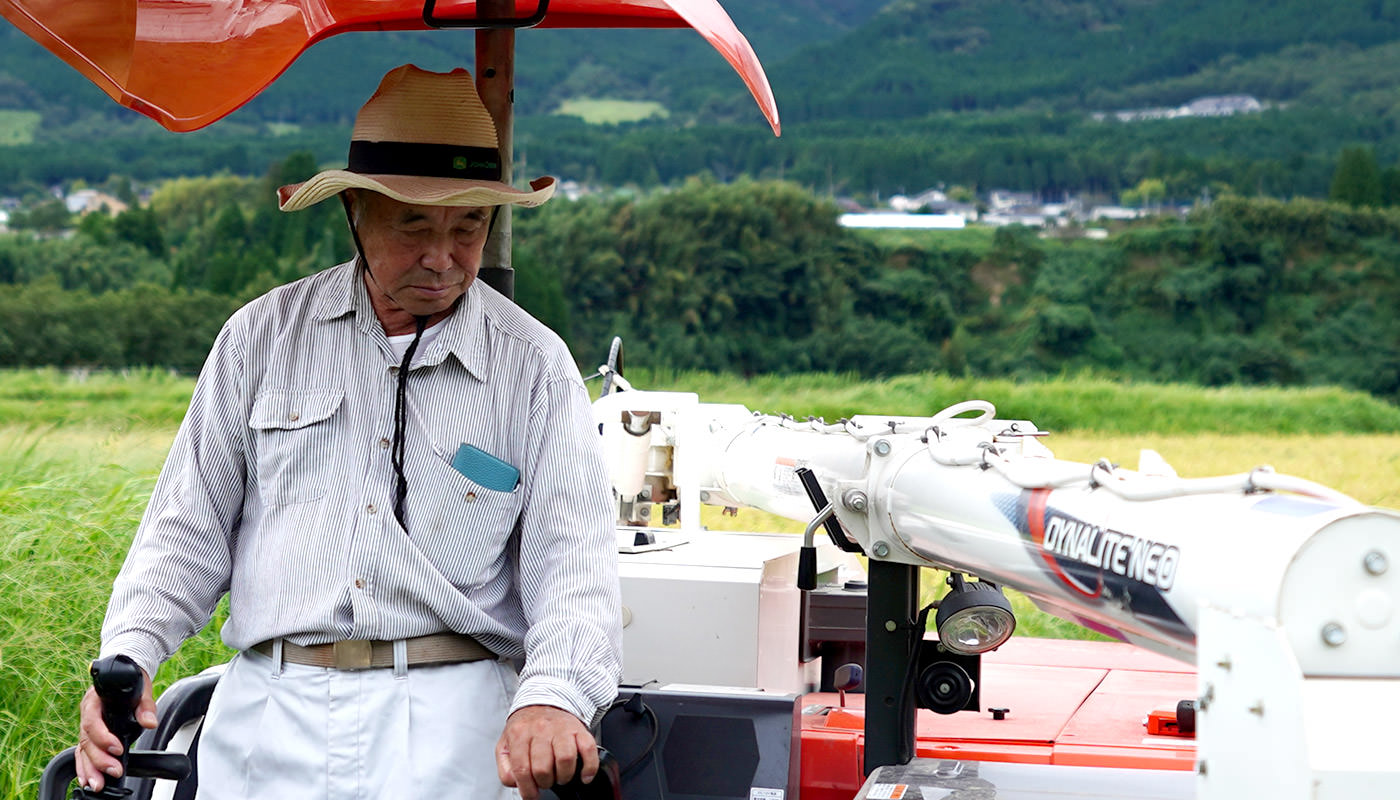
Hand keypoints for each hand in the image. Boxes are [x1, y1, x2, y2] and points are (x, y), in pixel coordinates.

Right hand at [75, 667, 156, 792]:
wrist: (126, 674)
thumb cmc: (132, 681)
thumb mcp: (141, 689)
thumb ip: (145, 706)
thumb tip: (150, 722)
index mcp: (95, 701)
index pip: (93, 722)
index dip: (103, 737)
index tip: (117, 749)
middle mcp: (87, 714)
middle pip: (87, 740)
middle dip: (99, 760)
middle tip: (113, 772)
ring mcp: (86, 726)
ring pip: (83, 750)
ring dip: (89, 768)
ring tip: (97, 783)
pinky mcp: (90, 735)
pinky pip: (83, 753)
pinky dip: (85, 767)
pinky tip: (88, 780)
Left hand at [496, 705, 597, 799]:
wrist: (544, 702)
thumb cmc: (526, 727)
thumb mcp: (506, 744)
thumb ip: (506, 767)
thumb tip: (516, 783)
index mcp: (519, 734)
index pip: (521, 769)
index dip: (527, 789)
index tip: (531, 795)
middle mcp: (541, 729)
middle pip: (543, 768)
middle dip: (545, 782)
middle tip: (545, 781)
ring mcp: (562, 729)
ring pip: (565, 759)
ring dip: (563, 777)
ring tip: (560, 777)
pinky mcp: (579, 729)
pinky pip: (588, 750)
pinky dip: (589, 768)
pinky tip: (584, 776)